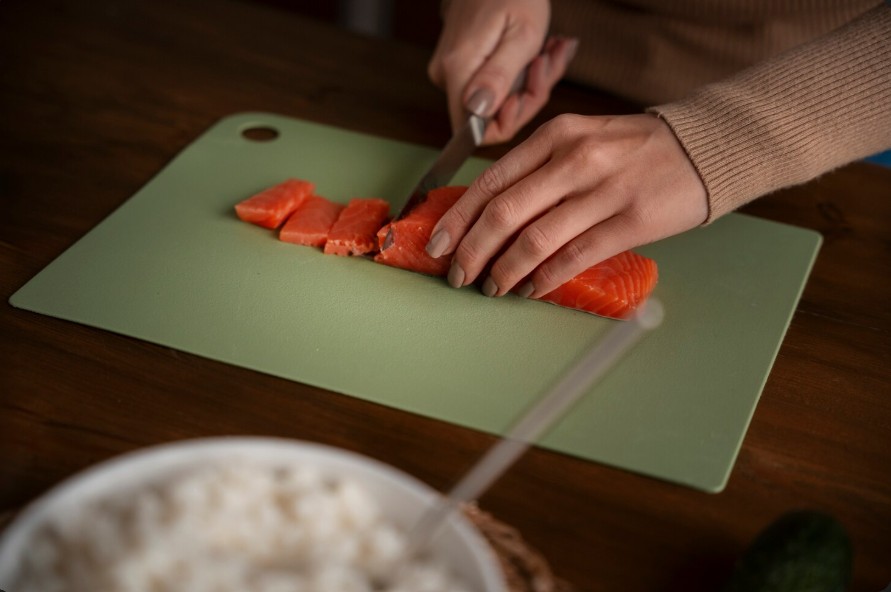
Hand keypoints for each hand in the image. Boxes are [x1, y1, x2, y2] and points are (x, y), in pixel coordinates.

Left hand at [425, 113, 708, 297]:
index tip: (437, 245)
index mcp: (556, 136)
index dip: (458, 218)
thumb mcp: (580, 140)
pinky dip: (544, 278)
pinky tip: (530, 289)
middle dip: (472, 251)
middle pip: (504, 213)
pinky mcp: (630, 221)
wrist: (704, 147)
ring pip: (535, 240)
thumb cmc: (633, 150)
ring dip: (504, 271)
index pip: (491, 181)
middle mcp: (575, 159)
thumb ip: (538, 170)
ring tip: (493, 288)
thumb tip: (488, 216)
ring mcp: (604, 191)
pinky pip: (573, 257)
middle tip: (459, 276)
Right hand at [428, 0, 576, 144]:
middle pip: (491, 116)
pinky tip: (540, 51)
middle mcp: (447, 75)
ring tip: (551, 51)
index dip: (510, 120)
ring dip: (532, 81)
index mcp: (459, 70)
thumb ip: (499, 77)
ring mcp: (452, 71)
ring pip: (498, 100)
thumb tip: (478, 114)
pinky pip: (495, 85)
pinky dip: (523, 72)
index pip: (476, 131)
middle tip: (550, 62)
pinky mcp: (462, 65)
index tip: (532, 91)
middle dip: (529, 95)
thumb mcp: (521, 35)